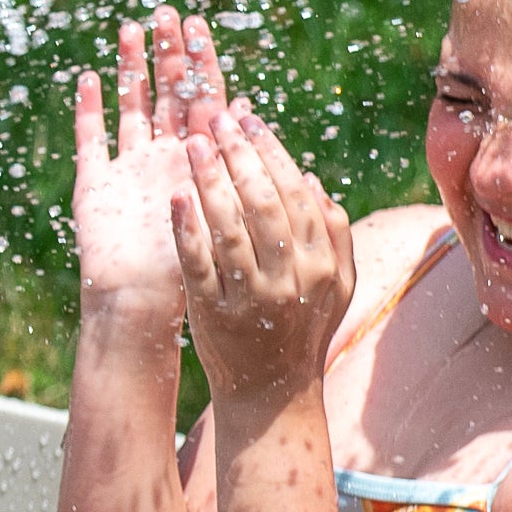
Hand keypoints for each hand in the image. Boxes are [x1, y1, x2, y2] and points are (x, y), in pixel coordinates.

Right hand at [71, 10, 230, 321]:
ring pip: (130, 107)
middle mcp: (163, 159)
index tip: (201, 23)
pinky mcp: (93, 185)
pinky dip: (90, 109)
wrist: (139, 308)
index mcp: (197, 163)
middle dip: (168, 54)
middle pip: (166, 95)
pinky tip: (91, 77)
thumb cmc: (185, 270)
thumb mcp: (215, 210)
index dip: (201, 62)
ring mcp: (127, 169)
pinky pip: (91, 139)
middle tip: (168, 12)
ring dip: (131, 70)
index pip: (203, 100)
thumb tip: (244, 107)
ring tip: (132, 27)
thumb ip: (224, 160)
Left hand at [171, 104, 356, 405]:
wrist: (272, 393)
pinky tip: (176, 196)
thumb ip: (334, 231)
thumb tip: (310, 179)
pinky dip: (187, 228)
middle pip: (263, 203)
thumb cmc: (303, 329)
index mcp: (323, 262)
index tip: (248, 119)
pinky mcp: (215, 314)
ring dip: (209, 181)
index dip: (270, 151)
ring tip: (191, 144)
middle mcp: (291, 277)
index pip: (295, 193)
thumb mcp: (335, 284)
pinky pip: (199, 263)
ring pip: (230, 227)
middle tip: (214, 118)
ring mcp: (252, 297)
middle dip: (238, 155)